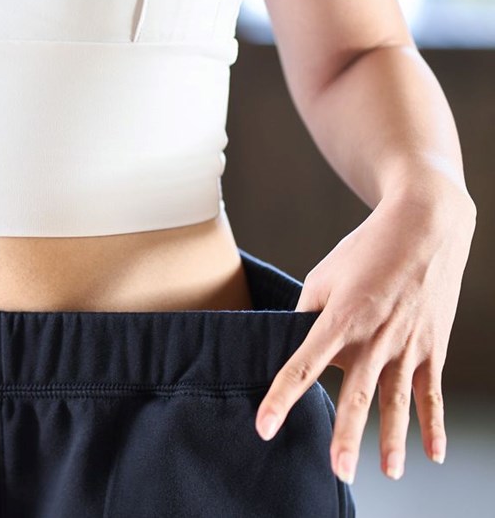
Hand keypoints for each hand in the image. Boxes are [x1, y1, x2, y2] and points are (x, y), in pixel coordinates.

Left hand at [254, 174, 475, 483]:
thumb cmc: (365, 251)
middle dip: (347, 436)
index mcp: (340, 318)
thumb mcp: (323, 277)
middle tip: (339, 472)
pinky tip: (432, 454)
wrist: (425, 226)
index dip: (281, 398)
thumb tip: (291, 347)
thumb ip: (306, 316)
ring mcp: (408, 345)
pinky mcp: (432, 347)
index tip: (265, 427)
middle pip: (358, 395)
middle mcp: (376, 337)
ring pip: (398, 402)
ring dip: (391, 441)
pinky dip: (434, 426)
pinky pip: (432, 393)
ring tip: (385, 473)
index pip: (303, 366)